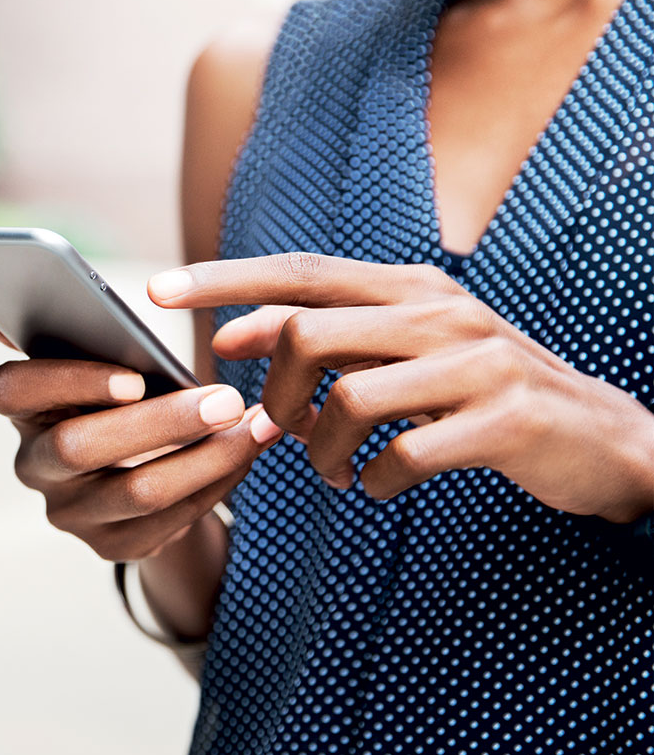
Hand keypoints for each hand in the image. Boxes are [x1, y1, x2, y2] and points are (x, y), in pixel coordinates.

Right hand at [0, 313, 281, 560]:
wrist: (143, 465)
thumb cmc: (121, 393)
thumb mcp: (98, 359)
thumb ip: (66, 329)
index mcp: (23, 406)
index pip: (10, 390)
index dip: (67, 382)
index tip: (134, 377)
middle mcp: (34, 464)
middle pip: (78, 447)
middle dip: (160, 423)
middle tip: (227, 399)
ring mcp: (70, 512)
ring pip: (136, 491)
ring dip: (205, 457)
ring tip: (252, 426)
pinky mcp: (112, 546)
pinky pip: (169, 521)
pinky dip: (217, 483)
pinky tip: (247, 452)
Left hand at [148, 253, 653, 523]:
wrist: (597, 435)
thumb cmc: (476, 391)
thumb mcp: (403, 350)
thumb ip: (326, 337)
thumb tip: (231, 336)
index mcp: (408, 287)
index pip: (299, 271)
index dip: (224, 278)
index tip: (157, 291)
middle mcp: (439, 310)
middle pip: (307, 331)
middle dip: (273, 391)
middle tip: (280, 429)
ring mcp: (476, 362)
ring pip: (348, 396)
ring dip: (322, 446)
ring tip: (334, 467)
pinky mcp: (504, 418)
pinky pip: (404, 454)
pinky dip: (376, 479)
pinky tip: (380, 483)